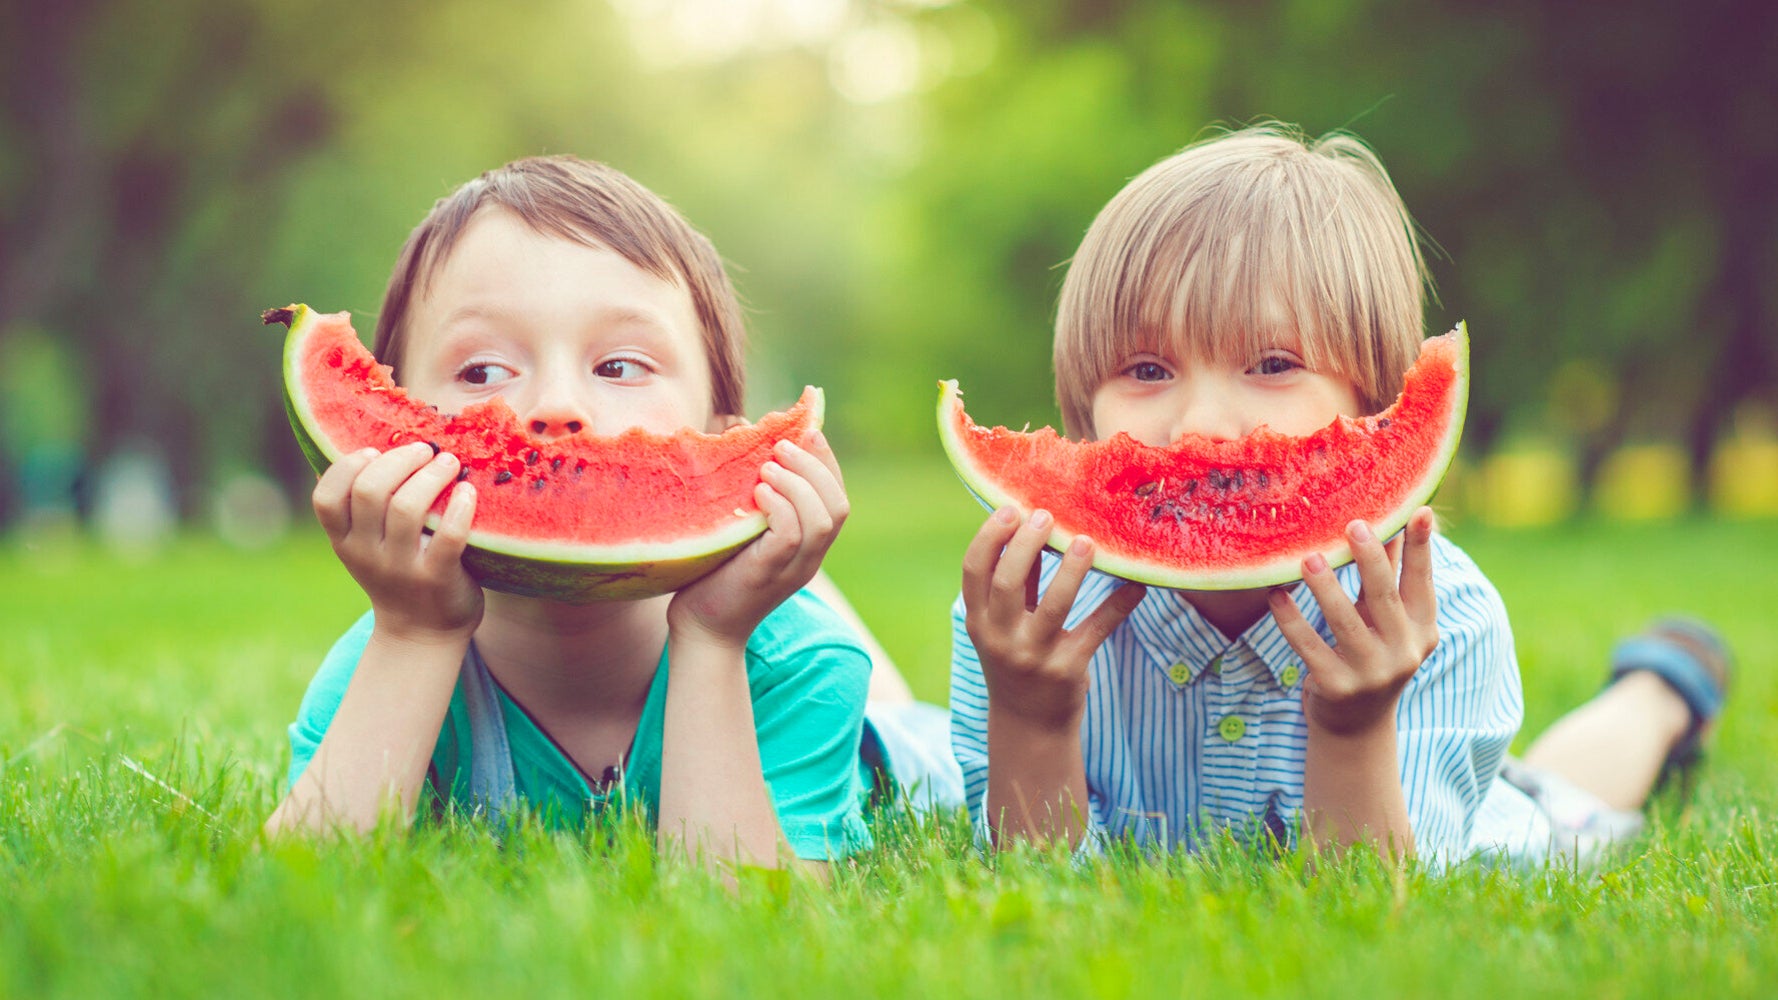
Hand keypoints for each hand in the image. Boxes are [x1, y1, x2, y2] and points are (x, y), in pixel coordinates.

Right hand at [312, 441, 482, 641]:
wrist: (422, 634)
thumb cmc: (397, 575)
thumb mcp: (366, 546)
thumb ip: (361, 511)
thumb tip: (365, 450)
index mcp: (345, 541)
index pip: (326, 498)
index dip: (347, 467)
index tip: (374, 451)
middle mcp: (366, 554)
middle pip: (369, 492)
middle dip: (399, 460)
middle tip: (425, 449)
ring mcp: (401, 568)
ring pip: (407, 508)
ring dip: (431, 476)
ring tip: (449, 462)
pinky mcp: (437, 578)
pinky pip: (448, 536)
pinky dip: (460, 508)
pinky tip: (469, 492)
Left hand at [667, 431, 848, 648]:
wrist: (702, 628)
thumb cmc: (714, 571)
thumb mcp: (739, 524)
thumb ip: (749, 487)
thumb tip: (741, 428)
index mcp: (809, 545)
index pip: (837, 499)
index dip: (827, 462)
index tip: (807, 431)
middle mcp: (809, 558)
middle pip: (838, 506)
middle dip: (816, 466)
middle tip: (782, 445)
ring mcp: (792, 569)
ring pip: (821, 521)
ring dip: (798, 484)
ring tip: (768, 465)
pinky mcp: (768, 574)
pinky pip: (791, 536)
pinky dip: (780, 507)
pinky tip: (758, 493)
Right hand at [962, 507, 1145, 731]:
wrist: (1029, 724)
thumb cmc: (1016, 658)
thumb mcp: (1003, 625)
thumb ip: (1015, 584)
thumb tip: (1034, 528)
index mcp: (979, 620)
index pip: (974, 570)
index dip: (990, 536)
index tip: (1012, 509)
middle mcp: (1000, 638)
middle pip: (1007, 581)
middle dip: (1027, 543)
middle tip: (1048, 517)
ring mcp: (1033, 655)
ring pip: (1054, 605)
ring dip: (1071, 569)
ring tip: (1088, 541)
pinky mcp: (1067, 670)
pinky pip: (1096, 629)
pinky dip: (1118, 605)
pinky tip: (1137, 586)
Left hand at [1269, 507, 1438, 735]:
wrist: (1356, 725)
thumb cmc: (1371, 654)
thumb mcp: (1387, 622)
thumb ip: (1387, 578)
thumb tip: (1389, 524)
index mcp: (1422, 630)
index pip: (1422, 582)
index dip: (1420, 547)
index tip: (1418, 511)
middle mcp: (1403, 652)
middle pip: (1384, 597)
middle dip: (1369, 559)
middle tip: (1353, 525)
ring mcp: (1371, 673)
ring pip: (1344, 622)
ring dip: (1325, 588)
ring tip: (1308, 558)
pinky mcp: (1336, 687)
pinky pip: (1309, 647)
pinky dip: (1291, 620)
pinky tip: (1276, 595)